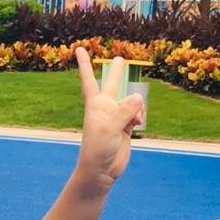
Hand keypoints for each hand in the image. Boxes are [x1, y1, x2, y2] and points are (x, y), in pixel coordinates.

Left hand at [74, 50, 145, 187]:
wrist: (101, 170)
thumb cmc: (97, 148)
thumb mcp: (109, 127)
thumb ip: (124, 110)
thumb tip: (139, 97)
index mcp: (96, 104)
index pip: (89, 79)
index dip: (84, 64)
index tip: (79, 49)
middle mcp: (106, 107)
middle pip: (113, 85)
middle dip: (117, 72)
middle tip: (119, 59)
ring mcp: (117, 117)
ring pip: (132, 102)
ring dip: (137, 107)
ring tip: (135, 120)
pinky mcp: (126, 127)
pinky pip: (138, 114)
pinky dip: (140, 116)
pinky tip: (137, 124)